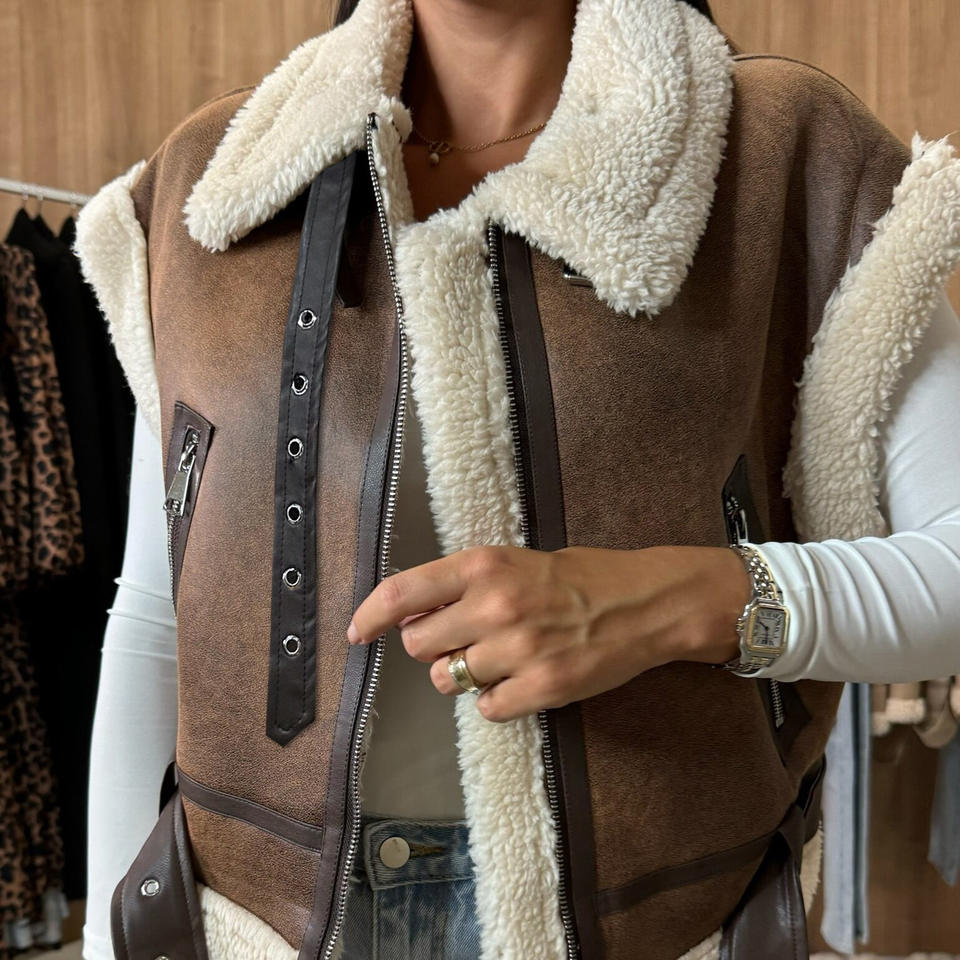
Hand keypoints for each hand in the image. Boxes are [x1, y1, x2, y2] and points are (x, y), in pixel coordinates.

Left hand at [346, 544, 751, 721]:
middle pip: (417, 645)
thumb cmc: (581, 577)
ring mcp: (517, 650)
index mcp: (484, 566)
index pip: (403, 592)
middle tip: (460, 641)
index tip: (357, 632)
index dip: (370, 615)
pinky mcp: (541, 688)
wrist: (645, 603)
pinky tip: (521, 679)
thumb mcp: (515, 561)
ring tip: (501, 657)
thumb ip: (463, 584)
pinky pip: (485, 708)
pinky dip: (496, 699)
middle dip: (429, 648)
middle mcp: (494, 606)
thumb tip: (410, 615)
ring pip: (447, 680)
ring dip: (463, 674)